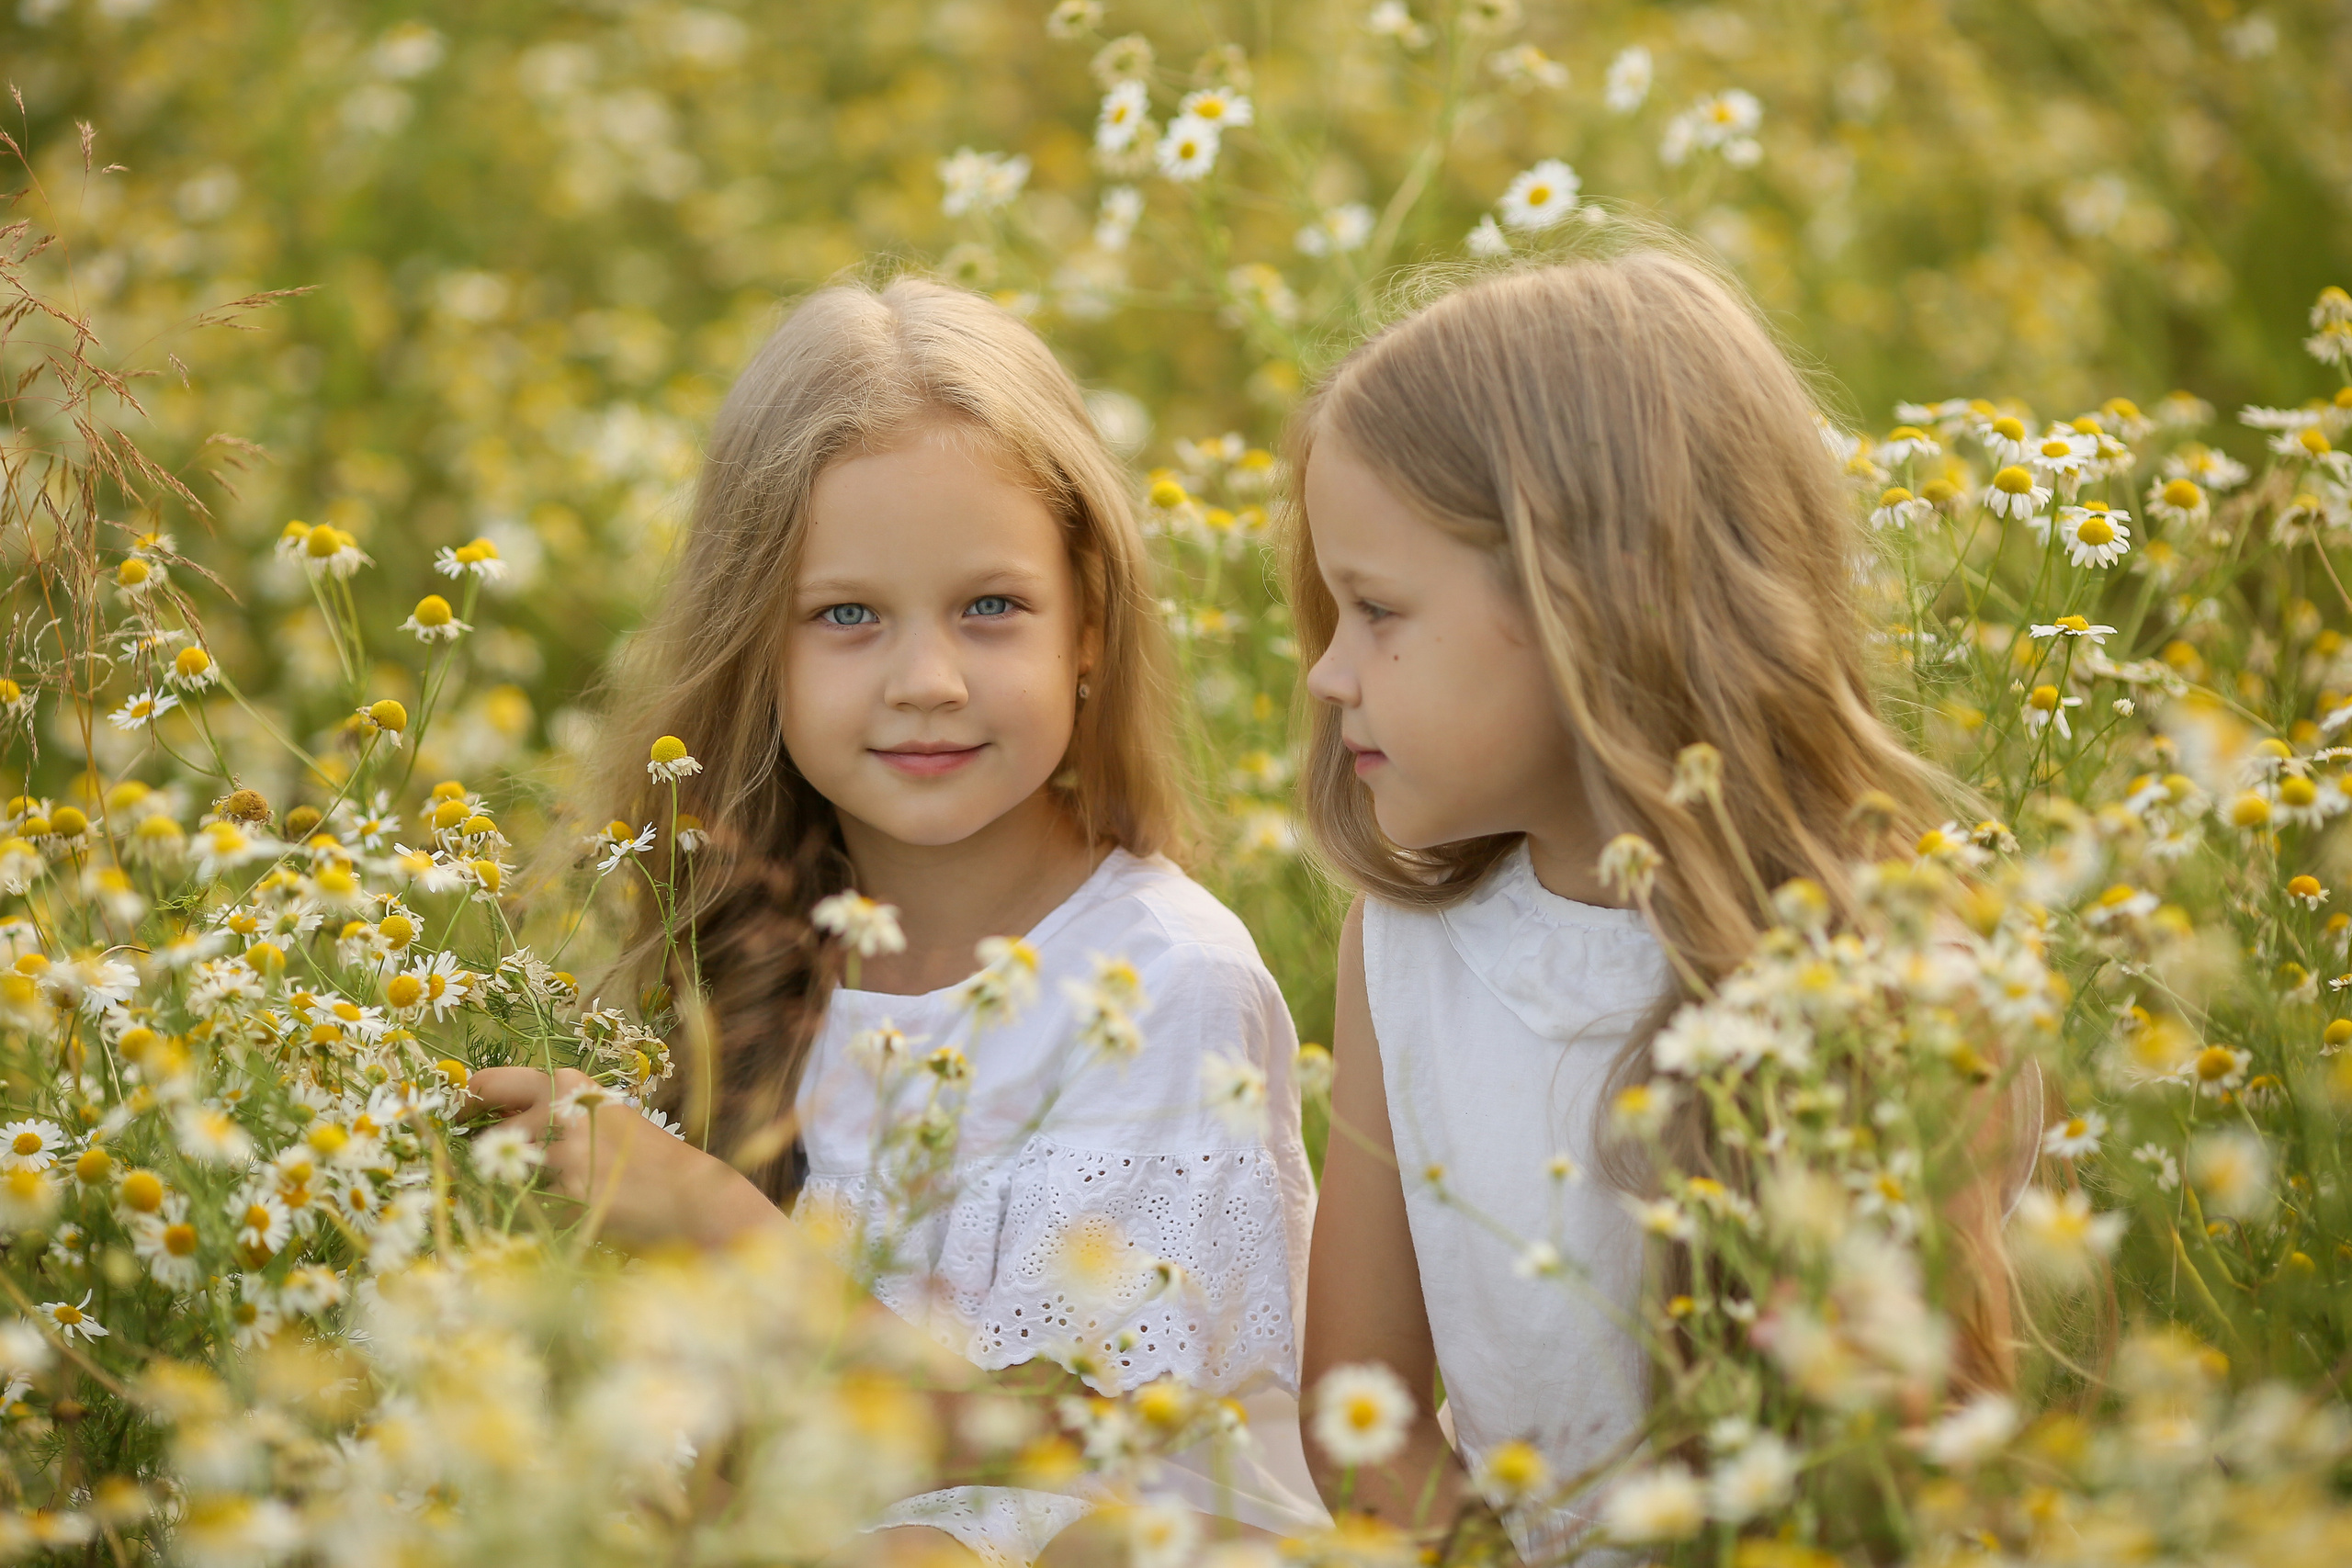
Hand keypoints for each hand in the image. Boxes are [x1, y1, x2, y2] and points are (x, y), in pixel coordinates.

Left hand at [463, 1066, 783, 1248]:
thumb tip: (497, 1118)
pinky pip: (532, 1205)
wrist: (688, 1194)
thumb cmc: (644, 1156)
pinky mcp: (565, 1194)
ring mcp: (560, 1154)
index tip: (461, 1119)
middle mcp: (558, 1111)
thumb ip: (553, 1112)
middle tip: (488, 1163)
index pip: (489, 1083)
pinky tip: (577, 1211)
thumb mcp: (600, 1114)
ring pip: (506, 1173)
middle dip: (482, 1150)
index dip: (467, 1103)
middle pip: (488, 1132)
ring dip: (521, 1185)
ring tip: (562, 1190)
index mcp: (567, 1083)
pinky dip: (545, 1212)